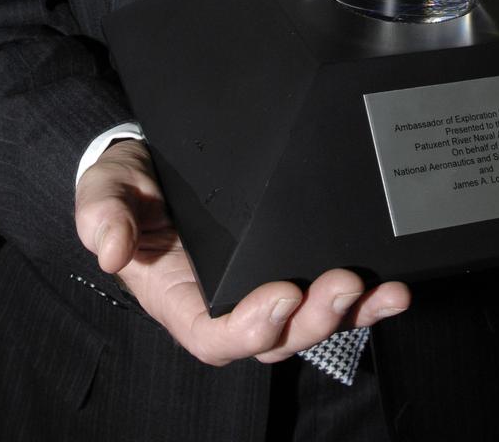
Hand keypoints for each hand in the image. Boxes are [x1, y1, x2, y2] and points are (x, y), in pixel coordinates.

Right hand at [75, 139, 410, 364]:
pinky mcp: (291, 263)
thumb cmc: (126, 187)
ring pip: (310, 322)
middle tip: (342, 285)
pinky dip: (366, 297)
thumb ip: (103, 217)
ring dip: (350, 313)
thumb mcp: (104, 192)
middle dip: (314, 321)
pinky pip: (330, 292)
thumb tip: (110, 250)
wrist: (152, 161)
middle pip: (276, 338)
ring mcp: (262, 286)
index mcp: (180, 299)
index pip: (216, 336)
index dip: (252, 328)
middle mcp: (226, 303)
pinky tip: (395, 285)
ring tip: (380, 291)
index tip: (281, 295)